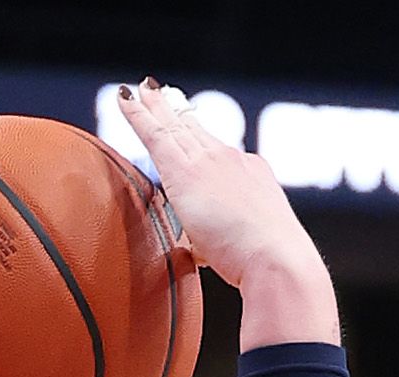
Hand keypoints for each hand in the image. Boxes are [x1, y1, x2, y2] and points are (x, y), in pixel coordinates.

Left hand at [116, 81, 335, 343]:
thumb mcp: (242, 246)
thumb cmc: (264, 265)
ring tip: (139, 90)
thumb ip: (213, 245)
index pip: (219, 155)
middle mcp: (232, 160)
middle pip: (195, 131)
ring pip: (173, 126)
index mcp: (252, 175)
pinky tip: (122, 98)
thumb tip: (195, 254)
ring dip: (154, 106)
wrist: (276, 258)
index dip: (201, 140)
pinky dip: (137, 115)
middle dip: (176, 111)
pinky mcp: (185, 170)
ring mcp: (209, 161)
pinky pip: (155, 134)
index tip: (191, 129)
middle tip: (159, 92)